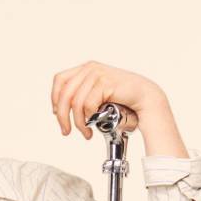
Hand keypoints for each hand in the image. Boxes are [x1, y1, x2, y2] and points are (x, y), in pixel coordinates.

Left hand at [49, 63, 185, 157]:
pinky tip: (95, 124)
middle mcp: (90, 68)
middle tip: (66, 130)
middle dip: (62, 116)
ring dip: (79, 122)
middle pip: (65, 94)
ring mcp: (97, 74)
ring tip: (85, 132)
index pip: (60, 80)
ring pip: (76, 102)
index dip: (55, 98)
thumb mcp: (98, 93)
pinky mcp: (105, 82)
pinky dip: (90, 118)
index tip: (57, 113)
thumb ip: (82, 94)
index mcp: (86, 68)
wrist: (146, 97)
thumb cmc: (124, 98)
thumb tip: (60, 109)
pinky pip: (89, 104)